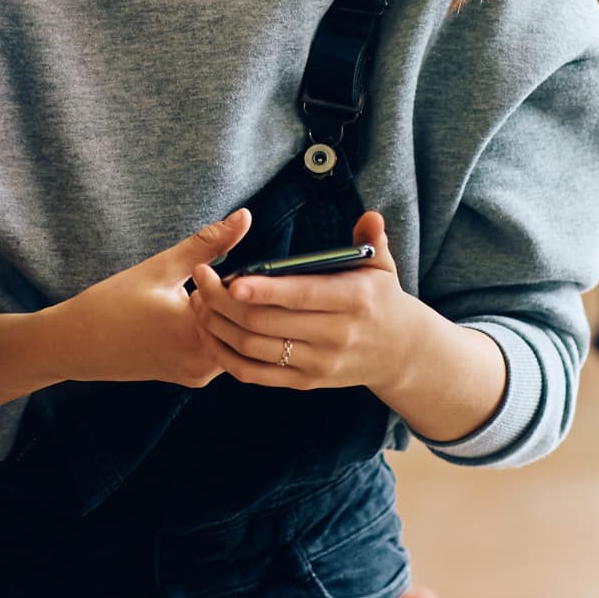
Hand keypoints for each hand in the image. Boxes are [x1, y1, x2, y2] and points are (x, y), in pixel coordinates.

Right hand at [0, 211, 254, 431]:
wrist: (75, 345)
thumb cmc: (111, 304)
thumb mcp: (160, 268)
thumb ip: (207, 243)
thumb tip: (245, 217)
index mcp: (195, 333)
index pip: (244, 300)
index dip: (233, 276)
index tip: (205, 268)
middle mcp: (202, 362)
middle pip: (244, 321)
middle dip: (234, 294)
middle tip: (203, 278)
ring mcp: (197, 373)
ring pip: (234, 335)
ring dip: (225, 310)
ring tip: (193, 294)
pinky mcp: (191, 376)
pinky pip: (220, 348)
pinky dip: (214, 326)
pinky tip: (188, 310)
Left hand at [188, 210, 441, 402]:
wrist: (400, 353)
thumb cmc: (382, 300)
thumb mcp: (383, 267)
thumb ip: (372, 240)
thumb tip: (370, 215)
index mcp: (353, 300)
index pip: (301, 295)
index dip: (264, 289)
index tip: (231, 279)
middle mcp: (335, 335)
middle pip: (267, 322)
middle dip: (226, 303)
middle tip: (200, 280)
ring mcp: (318, 363)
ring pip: (254, 348)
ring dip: (219, 327)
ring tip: (198, 303)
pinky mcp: (304, 382)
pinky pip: (254, 374)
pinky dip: (226, 357)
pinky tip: (211, 334)